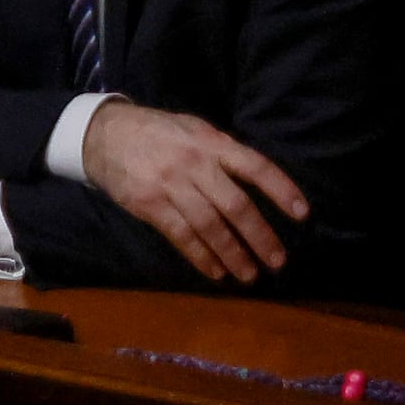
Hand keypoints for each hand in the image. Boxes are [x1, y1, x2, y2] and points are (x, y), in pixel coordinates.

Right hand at [83, 99, 310, 283]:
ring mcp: (169, 185)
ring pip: (209, 226)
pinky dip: (200, 256)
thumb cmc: (158, 133)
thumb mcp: (193, 130)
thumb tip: (259, 183)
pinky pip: (180, 235)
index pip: (254, 166)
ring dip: (233, 254)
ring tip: (249, 275)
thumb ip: (222, 153)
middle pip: (235, 205)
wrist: (101, 134)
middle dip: (260, 236)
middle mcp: (193, 164)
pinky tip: (215, 271)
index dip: (281, 189)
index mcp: (210, 143)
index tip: (303, 214)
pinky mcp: (148, 204)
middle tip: (277, 261)